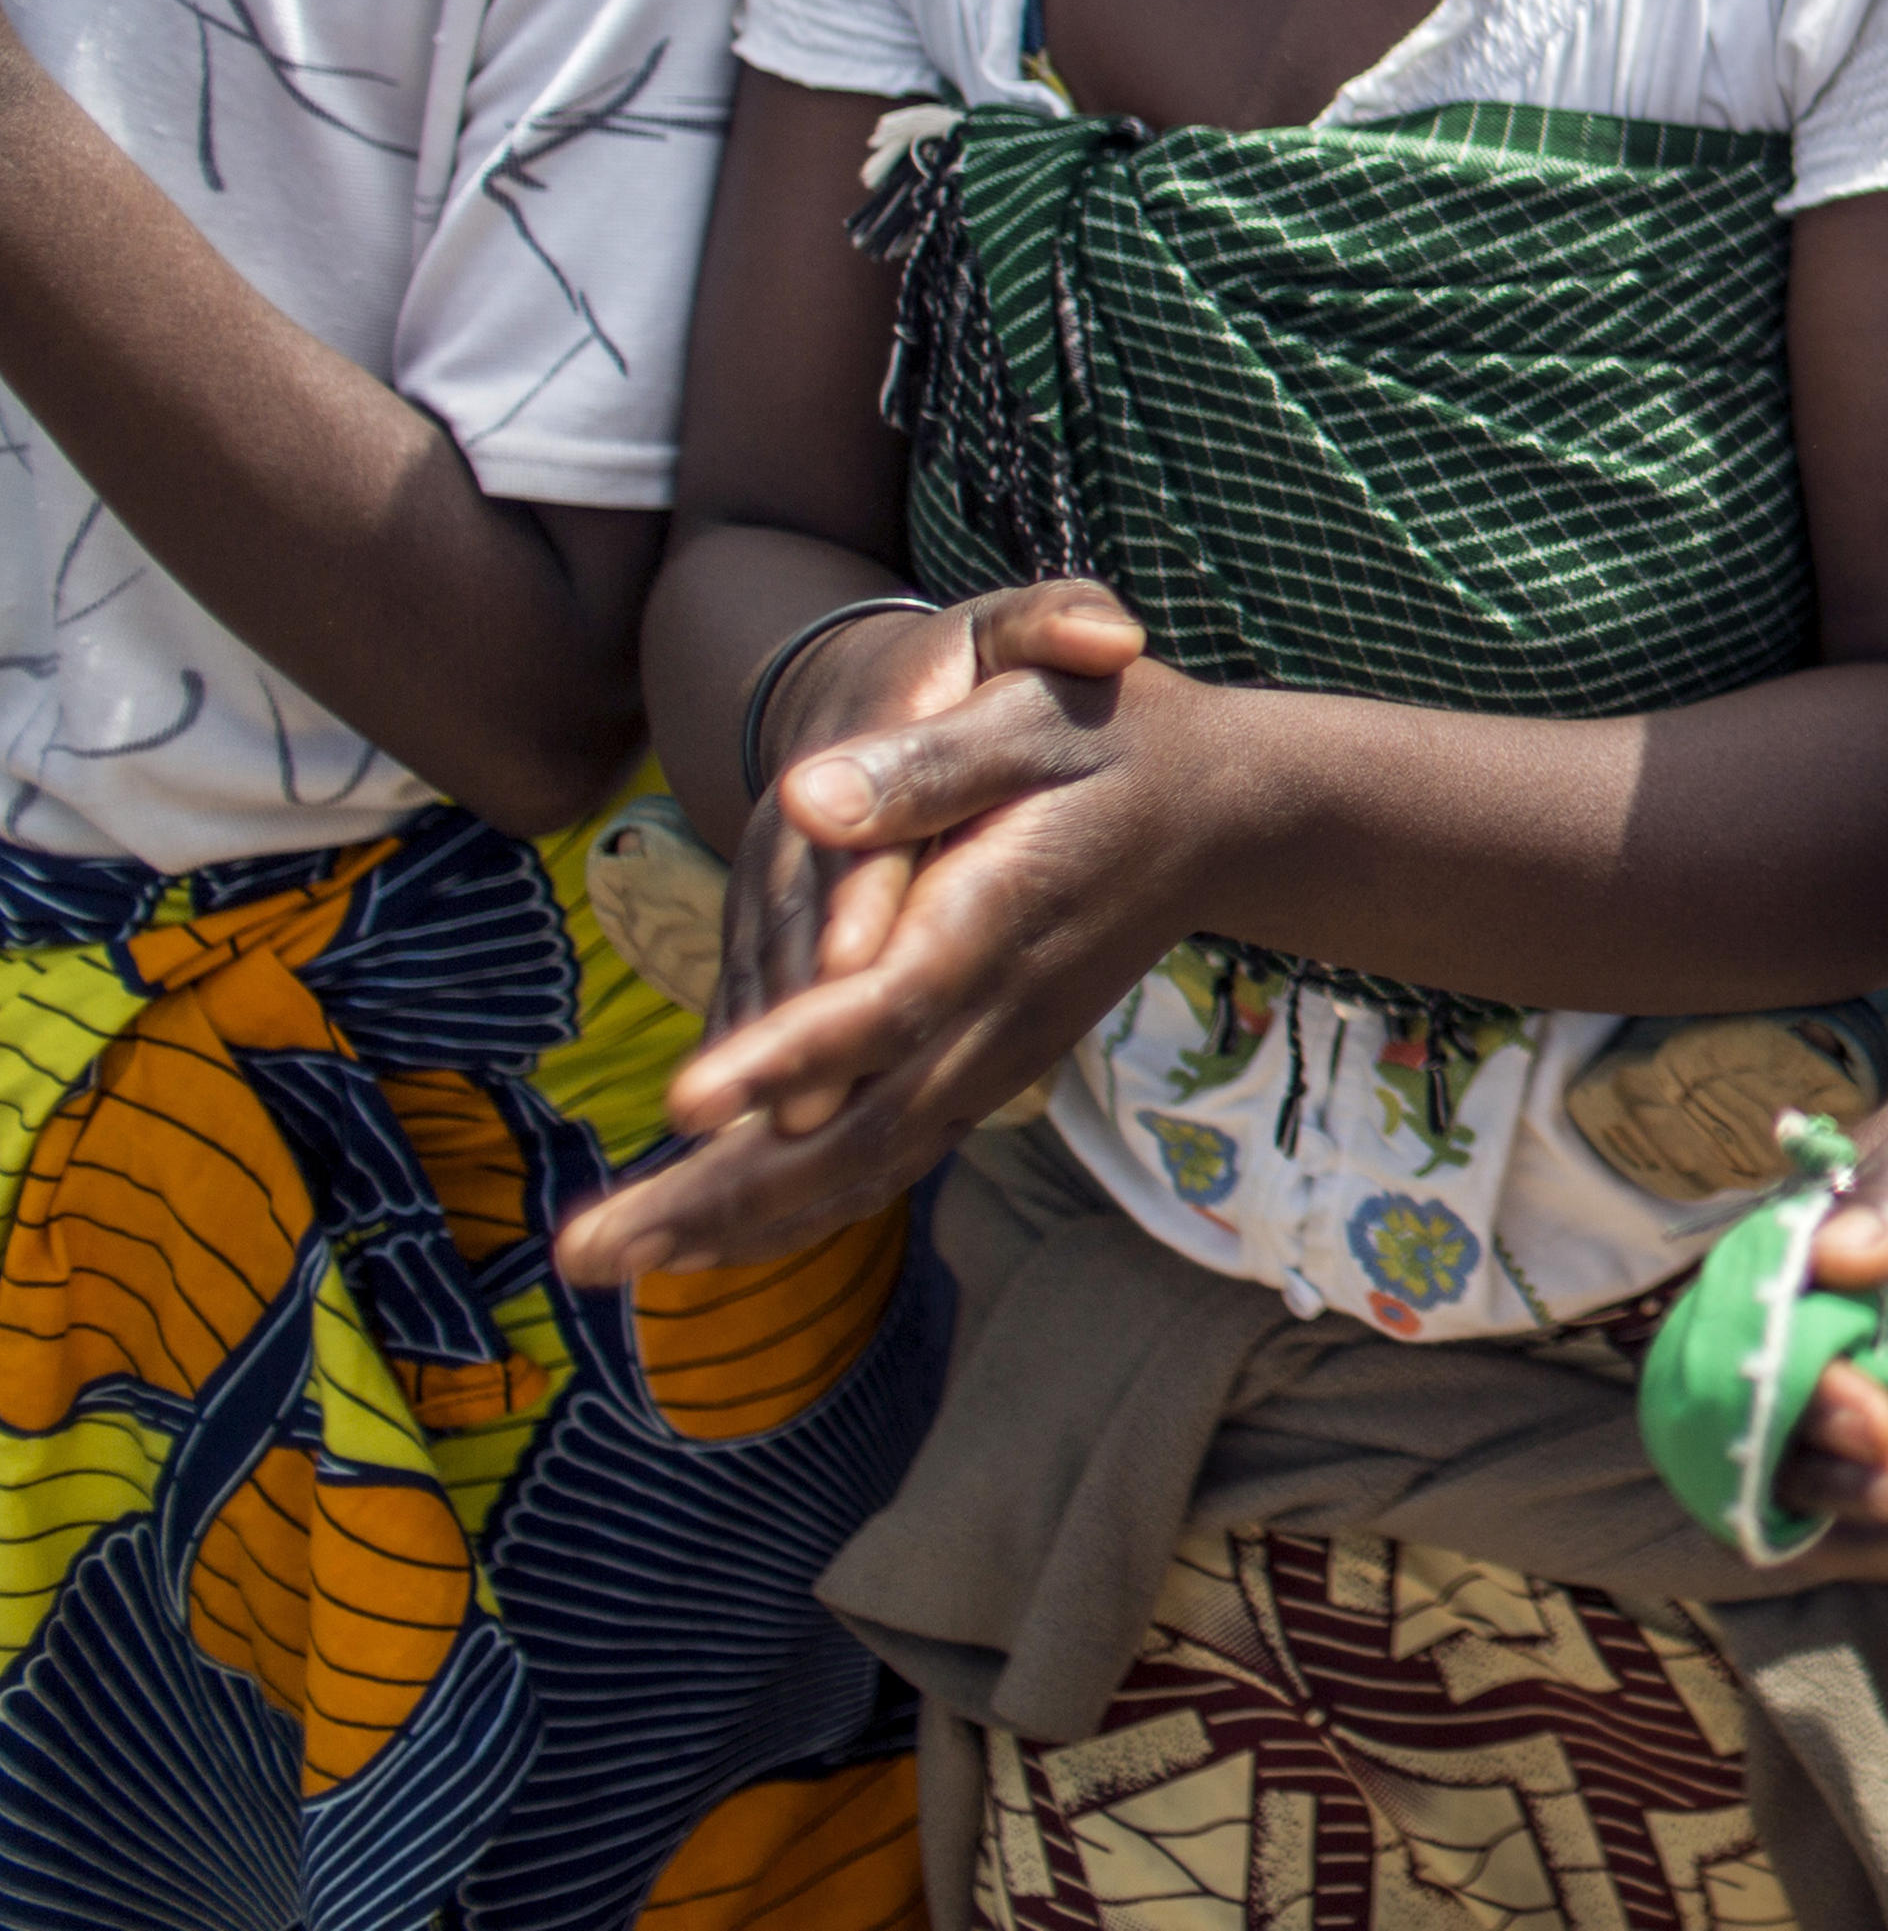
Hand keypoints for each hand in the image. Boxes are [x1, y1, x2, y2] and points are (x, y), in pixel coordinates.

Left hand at [553, 581, 1163, 1286]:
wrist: (1220, 812)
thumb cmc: (1113, 738)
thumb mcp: (1032, 711)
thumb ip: (924, 764)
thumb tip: (801, 797)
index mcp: (1002, 916)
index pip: (888, 1005)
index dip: (788, 1058)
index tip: (682, 1105)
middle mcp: (998, 1013)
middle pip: (858, 1130)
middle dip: (721, 1196)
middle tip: (584, 1250)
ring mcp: (996, 1057)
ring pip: (865, 1164)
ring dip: (738, 1220)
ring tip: (608, 1259)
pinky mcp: (985, 1070)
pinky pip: (884, 1158)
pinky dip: (794, 1206)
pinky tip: (707, 1233)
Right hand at [1773, 1066, 1887, 1546]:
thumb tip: (1835, 1259)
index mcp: (1801, 1247)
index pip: (1756, 1332)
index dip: (1799, 1392)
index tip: (1879, 1423)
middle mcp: (1806, 1326)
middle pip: (1768, 1425)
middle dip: (1833, 1474)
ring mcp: (1849, 1387)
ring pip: (1804, 1485)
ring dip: (1864, 1516)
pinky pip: (1863, 1514)